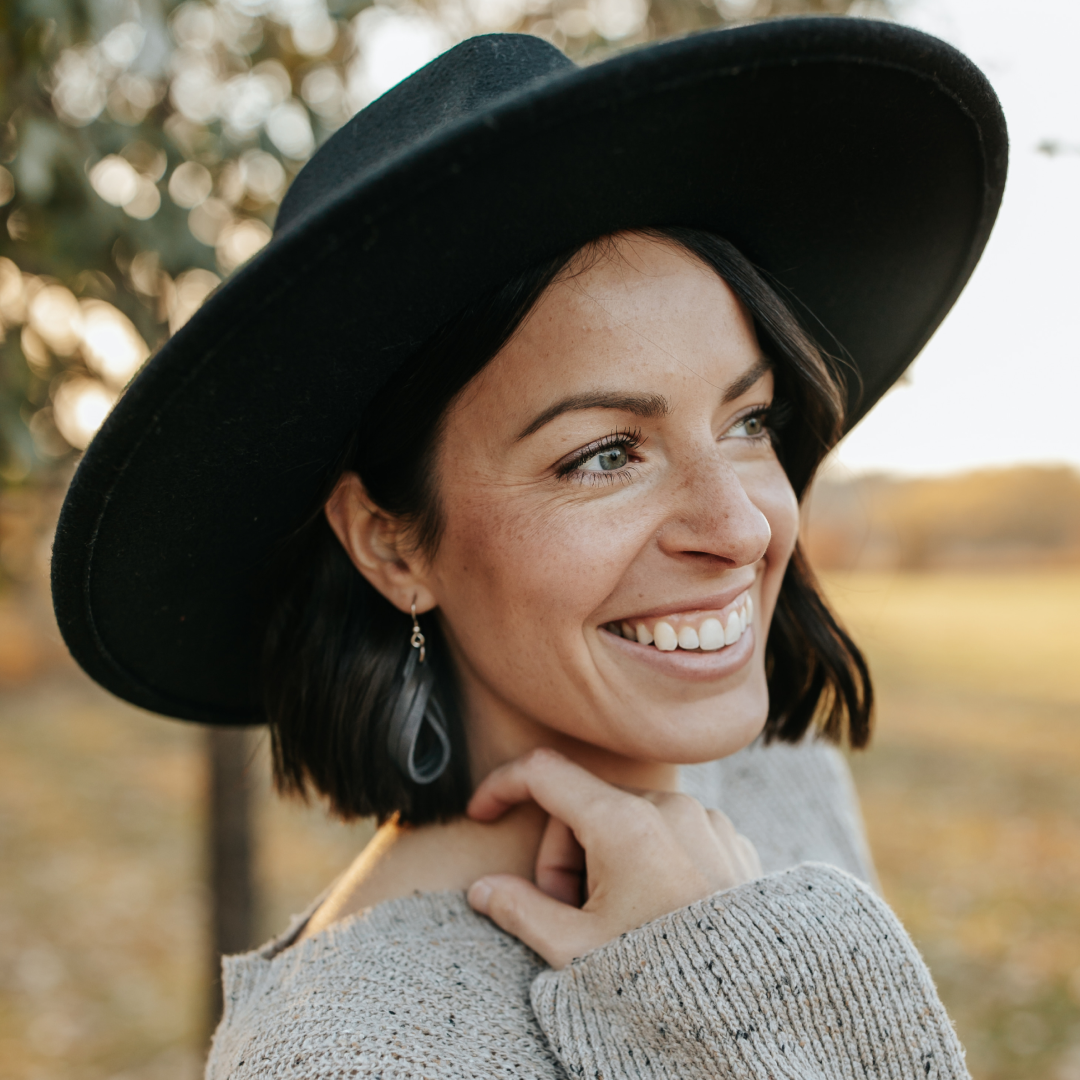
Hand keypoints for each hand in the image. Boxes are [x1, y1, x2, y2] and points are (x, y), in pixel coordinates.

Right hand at [465, 748, 761, 968]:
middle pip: (584, 806)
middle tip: (569, 916)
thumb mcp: (576, 952)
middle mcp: (669, 807)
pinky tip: (657, 913)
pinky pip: (671, 832)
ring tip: (619, 922)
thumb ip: (519, 910)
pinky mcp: (731, 840)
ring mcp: (705, 821)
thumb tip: (483, 891)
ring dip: (605, 859)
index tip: (480, 814)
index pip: (543, 773)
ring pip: (628, 818)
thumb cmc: (666, 980)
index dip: (500, 787)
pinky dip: (649, 861)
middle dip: (562, 856)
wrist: (754, 1010)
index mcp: (624, 823)